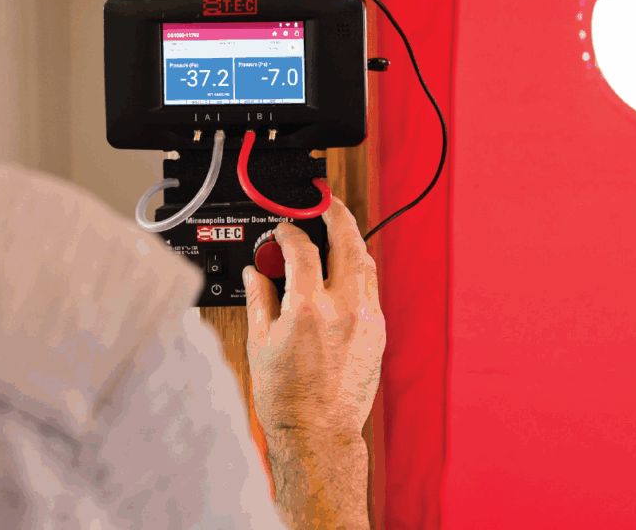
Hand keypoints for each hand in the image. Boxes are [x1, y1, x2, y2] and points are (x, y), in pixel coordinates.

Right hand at [244, 197, 384, 439]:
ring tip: (336, 232)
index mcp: (309, 308)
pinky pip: (371, 288)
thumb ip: (259, 298)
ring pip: (366, 262)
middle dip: (337, 214)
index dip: (289, 233)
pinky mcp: (379, 332)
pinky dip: (358, 272)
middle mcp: (344, 308)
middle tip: (326, 202)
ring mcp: (367, 319)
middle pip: (348, 241)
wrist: (318, 433)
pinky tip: (344, 273)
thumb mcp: (259, 343)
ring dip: (351, 241)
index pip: (302, 249)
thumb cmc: (286, 397)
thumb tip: (256, 272)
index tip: (282, 232)